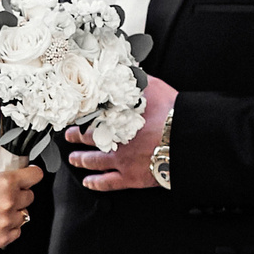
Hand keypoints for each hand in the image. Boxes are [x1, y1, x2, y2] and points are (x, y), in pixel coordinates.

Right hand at [0, 156, 43, 252]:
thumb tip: (0, 163)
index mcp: (5, 182)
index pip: (36, 175)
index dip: (32, 173)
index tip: (29, 175)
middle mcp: (9, 202)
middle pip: (30, 196)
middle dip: (19, 193)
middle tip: (3, 193)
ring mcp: (6, 222)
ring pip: (24, 215)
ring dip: (13, 211)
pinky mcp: (1, 239)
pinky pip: (16, 232)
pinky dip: (8, 227)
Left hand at [65, 74, 178, 191]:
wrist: (185, 140)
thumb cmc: (172, 115)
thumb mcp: (154, 88)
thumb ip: (138, 82)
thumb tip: (129, 71)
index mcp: (117, 119)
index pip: (93, 117)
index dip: (83, 117)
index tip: (75, 115)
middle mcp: (114, 140)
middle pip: (90, 138)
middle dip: (77, 136)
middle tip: (69, 136)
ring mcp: (121, 160)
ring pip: (94, 161)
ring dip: (81, 159)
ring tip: (74, 158)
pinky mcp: (130, 177)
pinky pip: (108, 183)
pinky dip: (96, 183)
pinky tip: (88, 182)